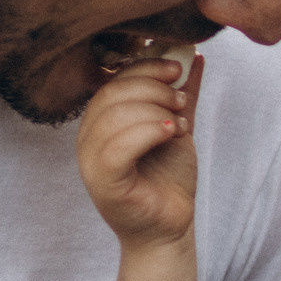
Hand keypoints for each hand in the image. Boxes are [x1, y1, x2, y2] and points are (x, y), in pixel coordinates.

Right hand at [76, 55, 201, 247]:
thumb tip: (192, 56)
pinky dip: (148, 133)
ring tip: (181, 124)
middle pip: (112, 93)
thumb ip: (179, 94)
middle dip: (153, 88)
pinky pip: (117, 148)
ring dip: (156, 111)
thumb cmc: (168, 177)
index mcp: (101, 119)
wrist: (171, 224)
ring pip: (114, 116)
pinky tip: (172, 133)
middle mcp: (89, 137)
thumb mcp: (176, 126)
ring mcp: (91, 161)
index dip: (145, 67)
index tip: (177, 70)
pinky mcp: (103, 183)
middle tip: (180, 102)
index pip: (113, 79)